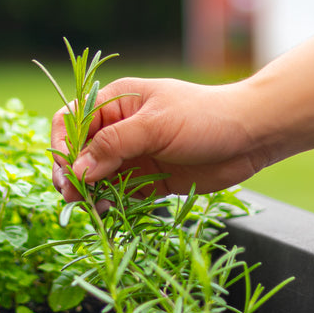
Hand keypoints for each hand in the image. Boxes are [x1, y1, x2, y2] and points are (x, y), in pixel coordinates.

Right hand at [50, 77, 271, 201]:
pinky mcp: (150, 179)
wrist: (251, 135)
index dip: (62, 146)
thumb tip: (78, 169)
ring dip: (90, 192)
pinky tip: (110, 210)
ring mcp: (135, 155)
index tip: (66, 172)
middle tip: (72, 197)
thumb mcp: (156, 125)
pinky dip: (111, 203)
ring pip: (98, 177)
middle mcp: (121, 128)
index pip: (72, 121)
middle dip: (72, 175)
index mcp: (116, 102)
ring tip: (93, 207)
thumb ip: (114, 146)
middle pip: (80, 153)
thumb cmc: (205, 116)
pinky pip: (120, 193)